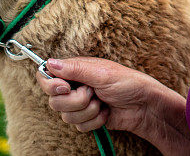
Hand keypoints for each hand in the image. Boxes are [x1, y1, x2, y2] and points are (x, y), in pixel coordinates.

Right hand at [37, 57, 189, 154]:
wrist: (144, 107)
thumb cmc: (128, 83)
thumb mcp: (102, 73)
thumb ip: (75, 69)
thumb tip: (50, 63)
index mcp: (76, 70)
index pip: (46, 75)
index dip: (50, 84)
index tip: (64, 88)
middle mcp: (75, 86)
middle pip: (54, 100)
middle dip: (75, 101)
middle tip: (92, 93)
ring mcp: (80, 103)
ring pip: (66, 116)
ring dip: (88, 111)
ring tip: (102, 102)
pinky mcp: (87, 119)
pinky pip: (79, 127)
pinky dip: (94, 121)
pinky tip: (106, 113)